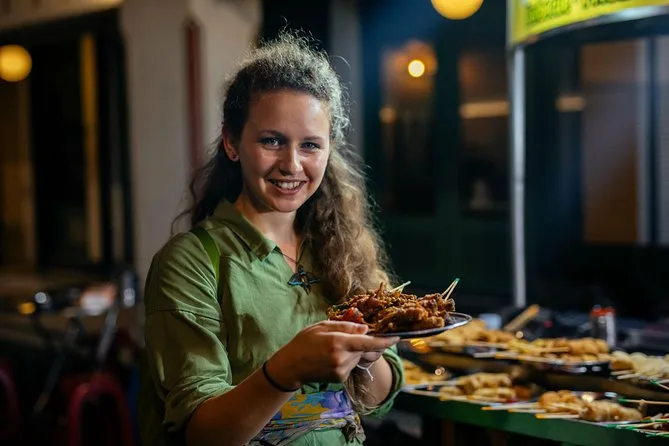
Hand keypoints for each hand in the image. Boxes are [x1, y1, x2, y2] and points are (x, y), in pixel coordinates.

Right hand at [267, 321, 398, 389]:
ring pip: (359, 357)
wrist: (290, 366)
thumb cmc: (304, 342)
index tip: (396, 337)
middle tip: (351, 337)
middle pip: (365, 349)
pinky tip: (332, 357)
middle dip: (364, 343)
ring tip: (335, 347)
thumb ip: (345, 327)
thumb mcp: (322, 326)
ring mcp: (341, 370)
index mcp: (338, 342)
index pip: (368, 343)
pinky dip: (348, 359)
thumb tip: (366, 329)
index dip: (384, 341)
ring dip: (354, 351)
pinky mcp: (340, 378)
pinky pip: (352, 365)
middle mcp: (342, 358)